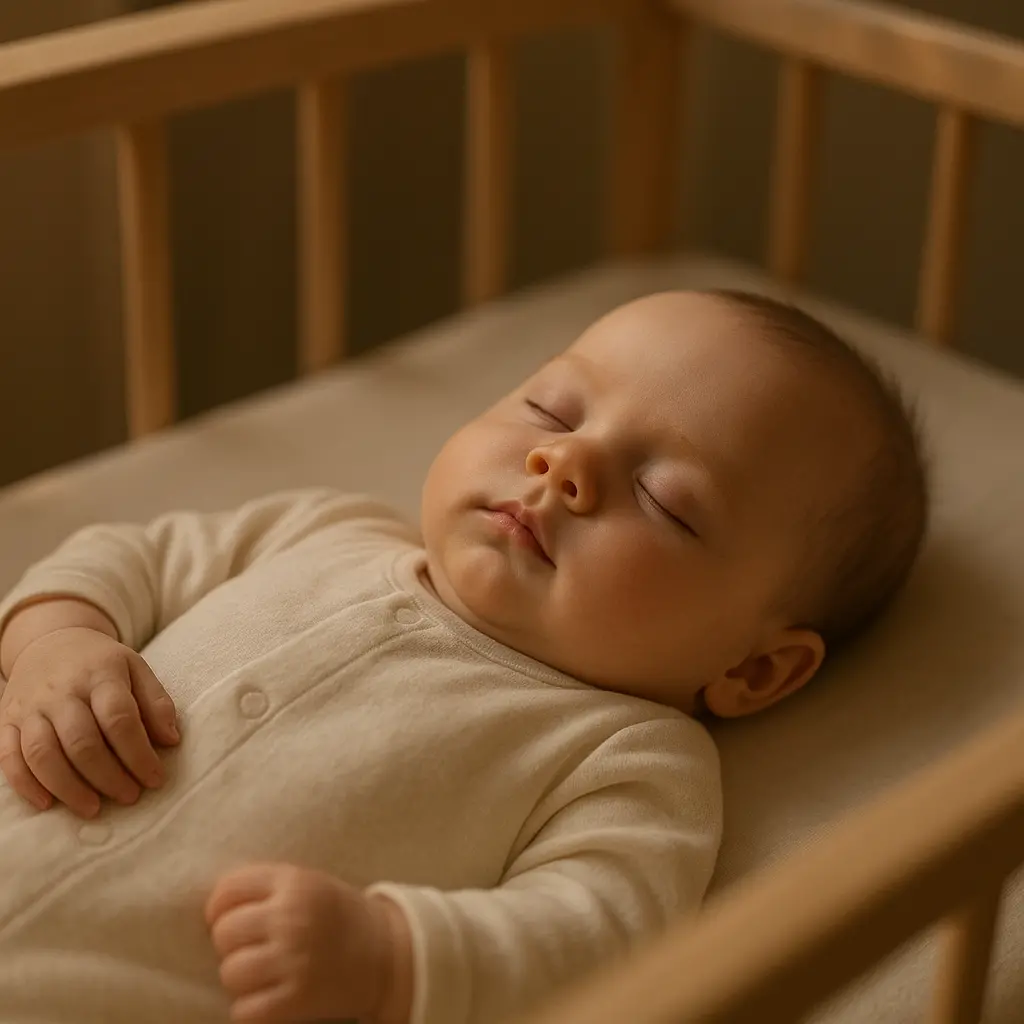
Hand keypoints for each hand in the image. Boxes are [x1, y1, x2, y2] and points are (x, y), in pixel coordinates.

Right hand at [0, 627, 178, 817]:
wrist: (50, 641)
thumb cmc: (101, 664)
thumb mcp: (137, 669)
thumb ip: (156, 703)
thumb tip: (171, 741)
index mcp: (100, 673)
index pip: (119, 718)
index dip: (139, 754)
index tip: (155, 779)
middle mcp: (61, 690)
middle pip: (81, 741)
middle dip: (108, 776)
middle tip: (130, 797)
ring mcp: (30, 706)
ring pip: (43, 753)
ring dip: (69, 787)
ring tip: (94, 808)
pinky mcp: (6, 720)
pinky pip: (9, 757)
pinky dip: (26, 785)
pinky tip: (47, 805)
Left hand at [205, 862, 397, 1022]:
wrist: (386, 953)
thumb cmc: (336, 916)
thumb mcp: (308, 884)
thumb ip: (266, 888)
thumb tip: (211, 911)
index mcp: (294, 882)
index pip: (228, 891)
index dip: (219, 909)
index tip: (228, 919)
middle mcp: (292, 917)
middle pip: (225, 933)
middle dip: (233, 945)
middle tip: (255, 948)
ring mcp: (294, 960)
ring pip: (231, 973)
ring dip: (242, 979)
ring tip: (265, 974)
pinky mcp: (297, 1000)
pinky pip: (244, 1011)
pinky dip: (251, 1010)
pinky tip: (270, 999)